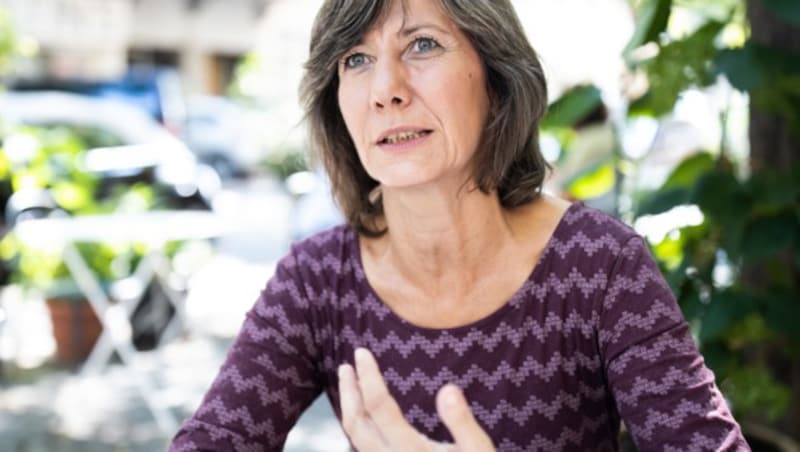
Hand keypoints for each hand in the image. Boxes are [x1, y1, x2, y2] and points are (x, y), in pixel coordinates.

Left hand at [338, 347, 494, 451]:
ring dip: (349, 410)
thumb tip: (447, 388)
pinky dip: (358, 430)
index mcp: (411, 451)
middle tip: (346, 365)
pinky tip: (365, 420)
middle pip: (356, 424)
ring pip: (355, 441)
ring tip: (349, 386)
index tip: (362, 352)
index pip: (379, 406)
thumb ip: (462, 424)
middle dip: (349, 392)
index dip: (368, 376)